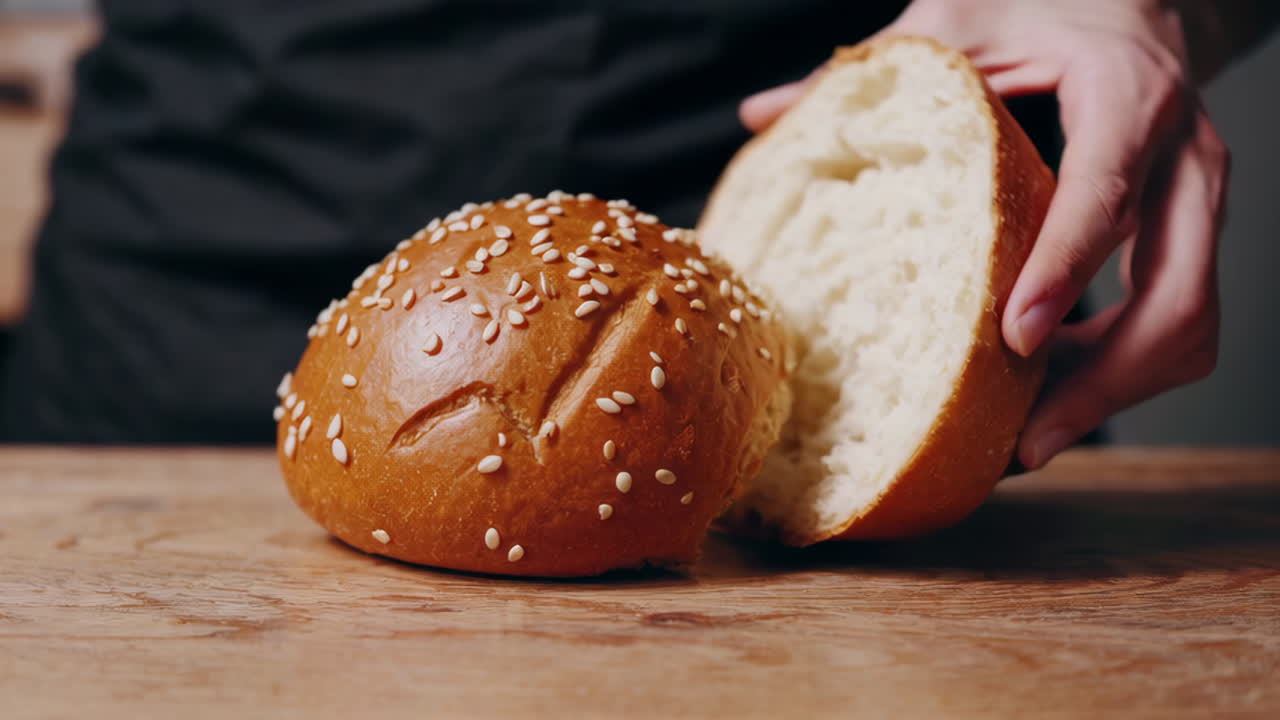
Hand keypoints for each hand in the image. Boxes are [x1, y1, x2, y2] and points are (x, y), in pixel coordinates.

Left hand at [739, 0, 1229, 469]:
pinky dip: (1117, 372)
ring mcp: (1194, 201)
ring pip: (1187, 326)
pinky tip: (1046, 395)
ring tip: (1028, 439)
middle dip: (1105, 383)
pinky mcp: (1188, 234)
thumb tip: (761, 115)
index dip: (1065, 269)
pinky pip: (1173, 321)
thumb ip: (871, 72)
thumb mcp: (957, 23)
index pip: (1105, 190)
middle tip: (1025, 441)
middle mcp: (1181, 155)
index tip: (1014, 340)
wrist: (1133, 0)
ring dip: (1113, 394)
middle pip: (1176, 295)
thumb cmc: (1041, 9)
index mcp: (1124, 93)